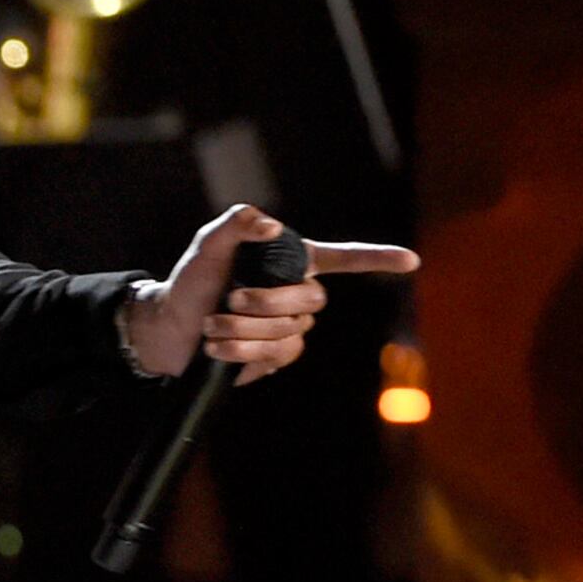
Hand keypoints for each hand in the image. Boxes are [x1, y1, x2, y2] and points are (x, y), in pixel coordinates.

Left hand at [120, 203, 415, 383]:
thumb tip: (267, 224)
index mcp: (290, 262)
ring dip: (245, 330)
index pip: (343, 259)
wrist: (171, 330)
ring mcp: (290, 326)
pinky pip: (279, 355)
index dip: (377, 258)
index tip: (411, 261)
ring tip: (211, 326)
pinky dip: (244, 351)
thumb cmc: (191, 282)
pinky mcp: (276, 356)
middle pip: (313, 300)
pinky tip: (219, 348)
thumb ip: (235, 225)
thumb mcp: (208, 247)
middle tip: (228, 302)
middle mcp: (297, 293)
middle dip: (267, 303)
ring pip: (291, 330)